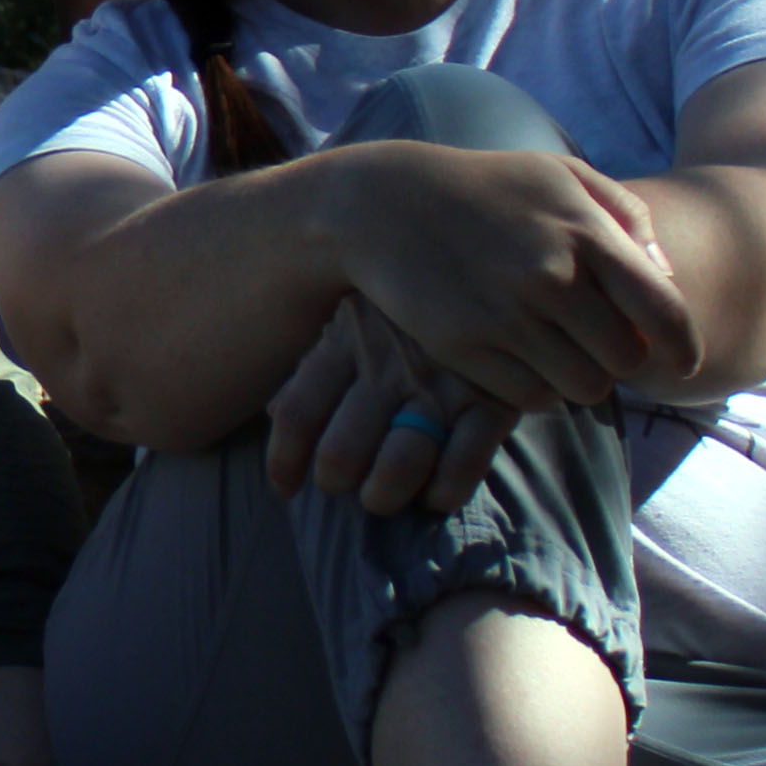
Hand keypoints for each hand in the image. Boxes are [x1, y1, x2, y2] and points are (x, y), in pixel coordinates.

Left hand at [264, 296, 526, 516]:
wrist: (493, 270)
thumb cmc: (405, 312)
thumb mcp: (353, 322)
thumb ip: (315, 367)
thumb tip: (272, 414)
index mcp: (343, 341)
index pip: (296, 416)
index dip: (283, 463)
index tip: (285, 488)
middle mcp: (388, 365)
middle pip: (340, 453)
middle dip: (336, 483)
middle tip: (345, 483)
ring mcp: (442, 384)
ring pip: (398, 466)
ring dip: (383, 496)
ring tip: (382, 495)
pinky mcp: (493, 400)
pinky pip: (462, 466)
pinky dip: (443, 493)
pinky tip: (435, 493)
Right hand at [324, 142, 697, 414]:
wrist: (384, 203)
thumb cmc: (486, 187)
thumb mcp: (560, 176)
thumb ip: (626, 216)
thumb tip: (667, 277)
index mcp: (585, 231)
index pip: (664, 313)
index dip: (682, 347)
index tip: (679, 360)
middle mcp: (552, 277)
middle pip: (626, 361)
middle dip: (619, 360)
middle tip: (596, 346)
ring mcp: (506, 315)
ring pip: (583, 388)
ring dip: (579, 378)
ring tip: (557, 353)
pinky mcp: (465, 346)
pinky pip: (531, 397)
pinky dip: (535, 388)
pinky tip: (519, 359)